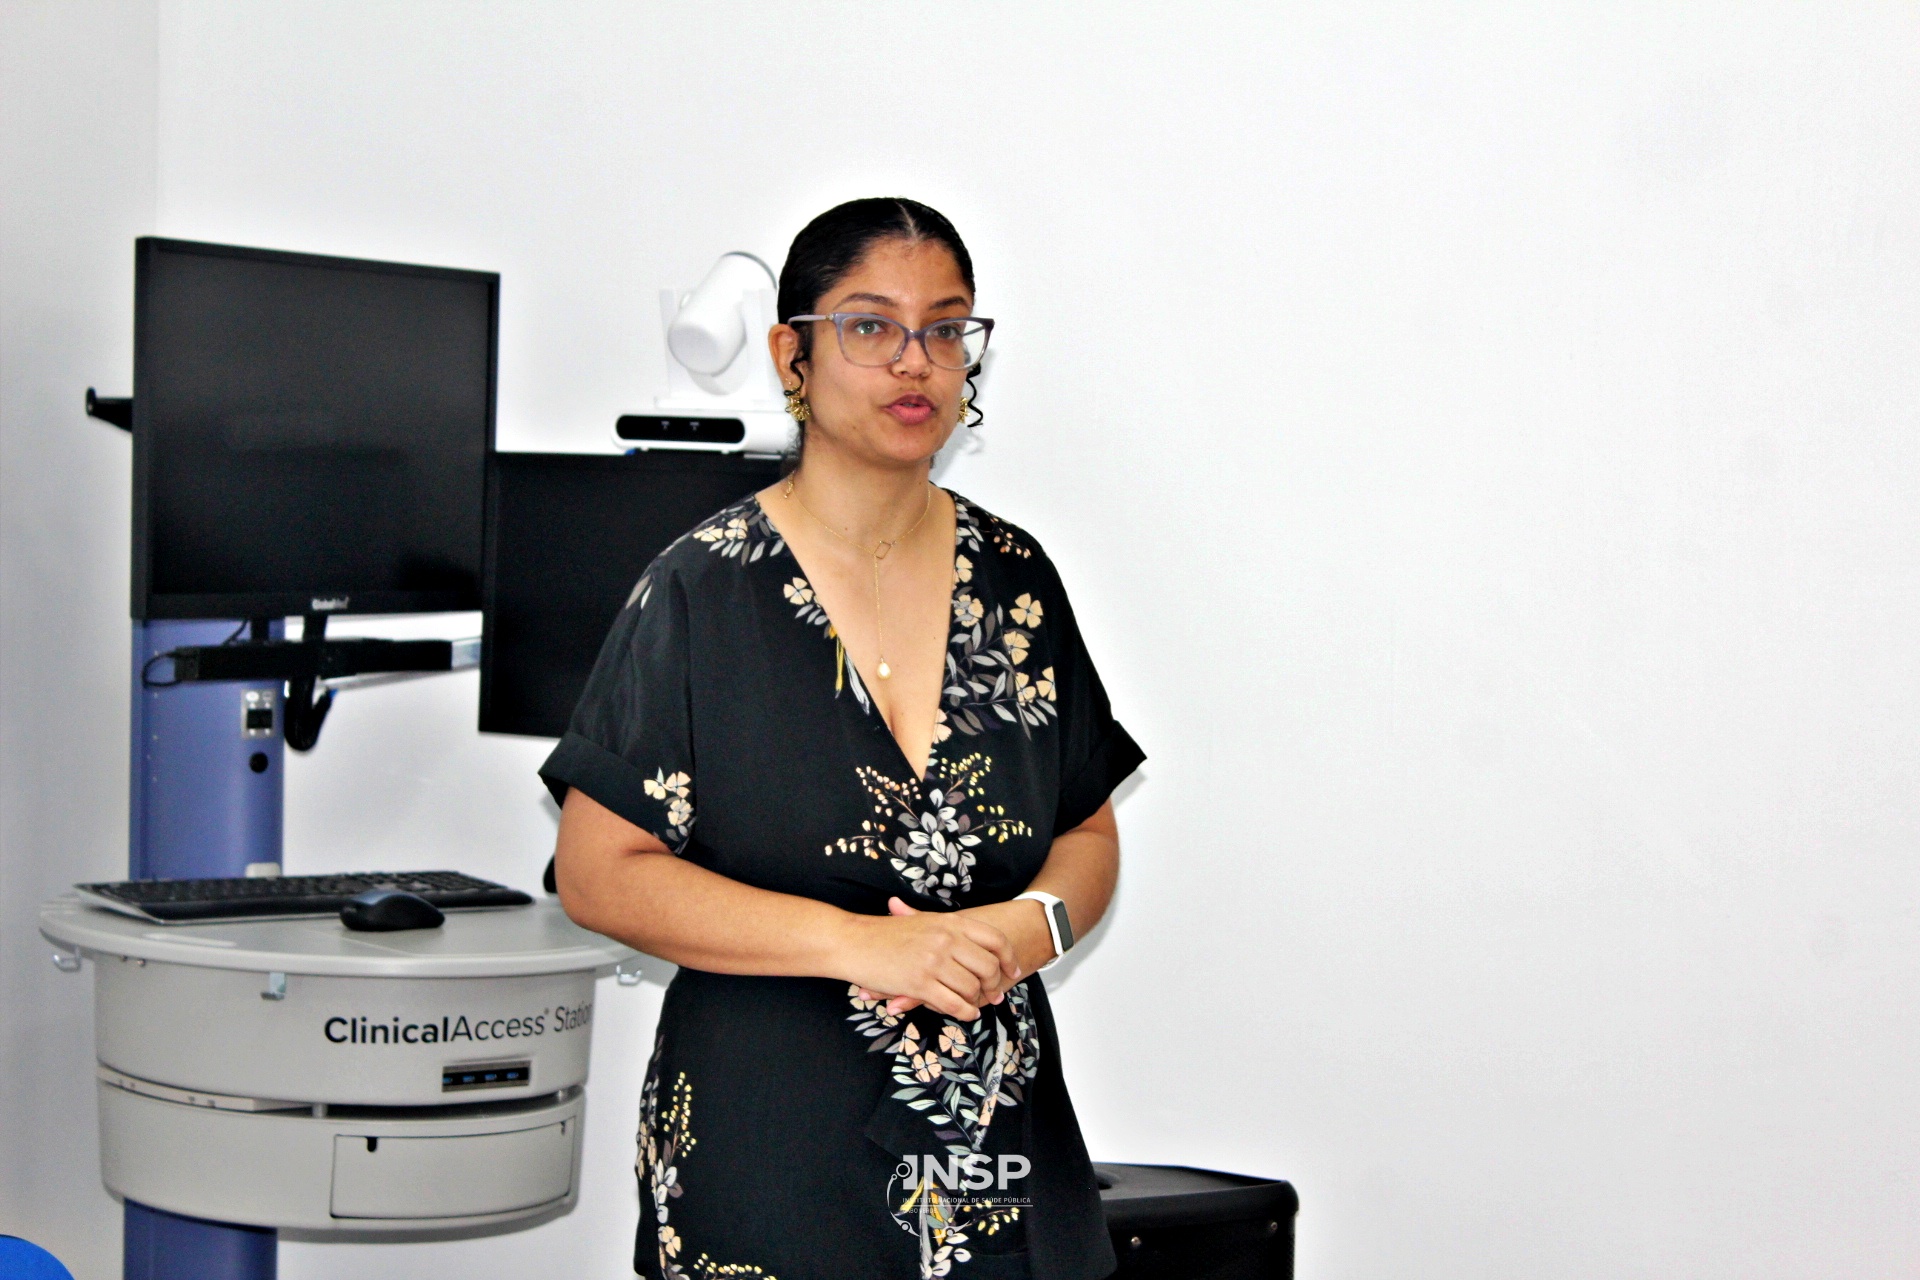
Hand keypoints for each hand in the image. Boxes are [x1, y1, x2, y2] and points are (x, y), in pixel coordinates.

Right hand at [844, 897, 1019, 1021]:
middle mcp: (946, 940)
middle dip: (994, 984)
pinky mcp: (920, 983)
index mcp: (950, 923)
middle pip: (988, 966)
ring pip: (972, 988)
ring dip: (977, 1001)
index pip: (995, 939)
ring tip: (976, 1005)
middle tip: (995, 995)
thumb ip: (948, 930)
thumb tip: (976, 947)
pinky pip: (955, 1004)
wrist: (854, 941)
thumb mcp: (922, 921)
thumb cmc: (885, 933)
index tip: (1011, 971)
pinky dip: (965, 1013)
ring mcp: (934, 962)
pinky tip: (965, 1014)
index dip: (1008, 958)